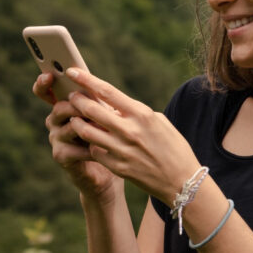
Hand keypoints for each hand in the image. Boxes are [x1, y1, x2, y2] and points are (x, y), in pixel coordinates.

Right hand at [32, 72, 118, 198]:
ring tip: (106, 129)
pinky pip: (74, 148)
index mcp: (63, 106)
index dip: (43, 84)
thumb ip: (96, 100)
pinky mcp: (60, 156)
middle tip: (93, 106)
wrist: (108, 169)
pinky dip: (91, 148)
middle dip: (78, 106)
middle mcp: (54, 121)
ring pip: (69, 127)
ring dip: (89, 127)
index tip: (48, 75)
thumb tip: (96, 84)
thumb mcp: (103, 114)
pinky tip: (104, 149)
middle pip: (60, 108)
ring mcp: (55, 139)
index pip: (45, 92)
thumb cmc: (107, 136)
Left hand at [63, 69, 201, 202]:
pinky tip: (92, 141)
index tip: (72, 71)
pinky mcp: (117, 167)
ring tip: (75, 118)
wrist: (181, 181)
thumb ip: (134, 112)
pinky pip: (95, 151)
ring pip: (87, 132)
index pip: (107, 91)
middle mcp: (129, 131)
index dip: (86, 79)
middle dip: (77, 100)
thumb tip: (114, 106)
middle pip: (91, 110)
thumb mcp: (158, 121)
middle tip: (71, 96)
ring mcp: (122, 150)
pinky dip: (91, 144)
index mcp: (141, 114)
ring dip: (77, 122)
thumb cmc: (173, 147)